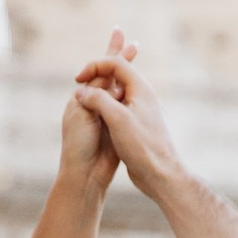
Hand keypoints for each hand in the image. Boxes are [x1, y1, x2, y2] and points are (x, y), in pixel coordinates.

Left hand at [59, 30, 132, 190]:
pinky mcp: (116, 130)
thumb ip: (95, 96)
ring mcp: (106, 118)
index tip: (122, 37)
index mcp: (82, 99)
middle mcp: (94, 105)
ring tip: (136, 58)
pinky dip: (131, 95)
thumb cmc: (81, 146)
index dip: (111, 54)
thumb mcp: (85, 115)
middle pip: (110, 77)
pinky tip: (139, 91)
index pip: (100, 71)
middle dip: (120, 58)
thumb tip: (106, 77)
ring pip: (119, 90)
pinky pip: (124, 107)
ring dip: (128, 74)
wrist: (86, 176)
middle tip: (133, 42)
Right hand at [71, 43, 184, 199]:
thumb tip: (81, 90)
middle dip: (97, 72)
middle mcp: (142, 96)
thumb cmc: (141, 146)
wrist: (160, 173)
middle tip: (79, 79)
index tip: (78, 79)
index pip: (116, 64)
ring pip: (116, 91)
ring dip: (99, 90)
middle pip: (118, 73)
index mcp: (141, 89)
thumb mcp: (117, 119)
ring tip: (83, 95)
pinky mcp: (135, 125)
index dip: (95, 66)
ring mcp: (139, 110)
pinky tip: (95, 115)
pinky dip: (104, 104)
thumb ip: (98, 99)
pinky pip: (117, 107)